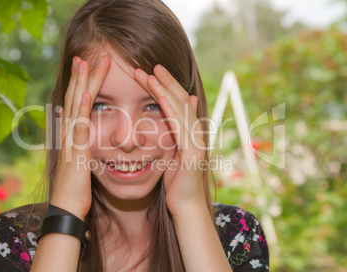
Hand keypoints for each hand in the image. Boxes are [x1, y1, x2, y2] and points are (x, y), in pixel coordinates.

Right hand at [51, 56, 110, 219]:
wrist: (67, 208)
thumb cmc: (75, 185)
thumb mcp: (78, 157)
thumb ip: (76, 138)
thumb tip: (71, 118)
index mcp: (72, 134)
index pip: (77, 102)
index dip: (81, 83)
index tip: (87, 64)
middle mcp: (69, 133)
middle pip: (75, 98)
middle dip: (81, 76)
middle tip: (85, 54)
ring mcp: (71, 141)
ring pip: (76, 107)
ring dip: (81, 84)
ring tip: (85, 63)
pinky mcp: (76, 152)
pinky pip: (79, 128)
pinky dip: (82, 110)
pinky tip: (85, 94)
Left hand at [134, 65, 205, 215]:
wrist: (186, 205)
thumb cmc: (176, 180)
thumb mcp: (173, 153)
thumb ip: (173, 134)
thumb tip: (174, 120)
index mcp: (189, 132)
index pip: (178, 103)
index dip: (166, 86)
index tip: (151, 72)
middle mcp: (196, 132)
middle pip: (181, 100)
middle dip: (165, 81)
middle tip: (151, 65)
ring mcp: (196, 141)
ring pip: (181, 109)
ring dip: (165, 89)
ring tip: (151, 73)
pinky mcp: (193, 151)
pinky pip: (180, 126)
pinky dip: (170, 109)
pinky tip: (161, 96)